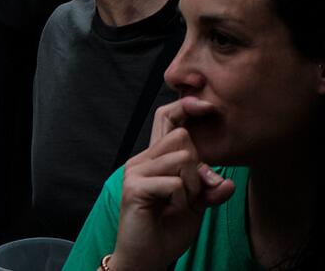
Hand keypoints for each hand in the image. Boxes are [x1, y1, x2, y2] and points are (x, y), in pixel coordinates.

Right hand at [111, 98, 234, 270]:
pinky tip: (171, 208)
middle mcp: (142, 159)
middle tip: (192, 192)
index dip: (185, 107)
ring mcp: (135, 171)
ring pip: (182, 159)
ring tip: (181, 202)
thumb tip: (228, 182)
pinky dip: (182, 198)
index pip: (167, 119)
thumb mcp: (196, 207)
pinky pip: (174, 182)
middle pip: (183, 138)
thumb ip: (209, 190)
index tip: (206, 105)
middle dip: (198, 166)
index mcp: (155, 159)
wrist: (146, 256)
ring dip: (192, 185)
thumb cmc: (167, 228)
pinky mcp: (134, 188)